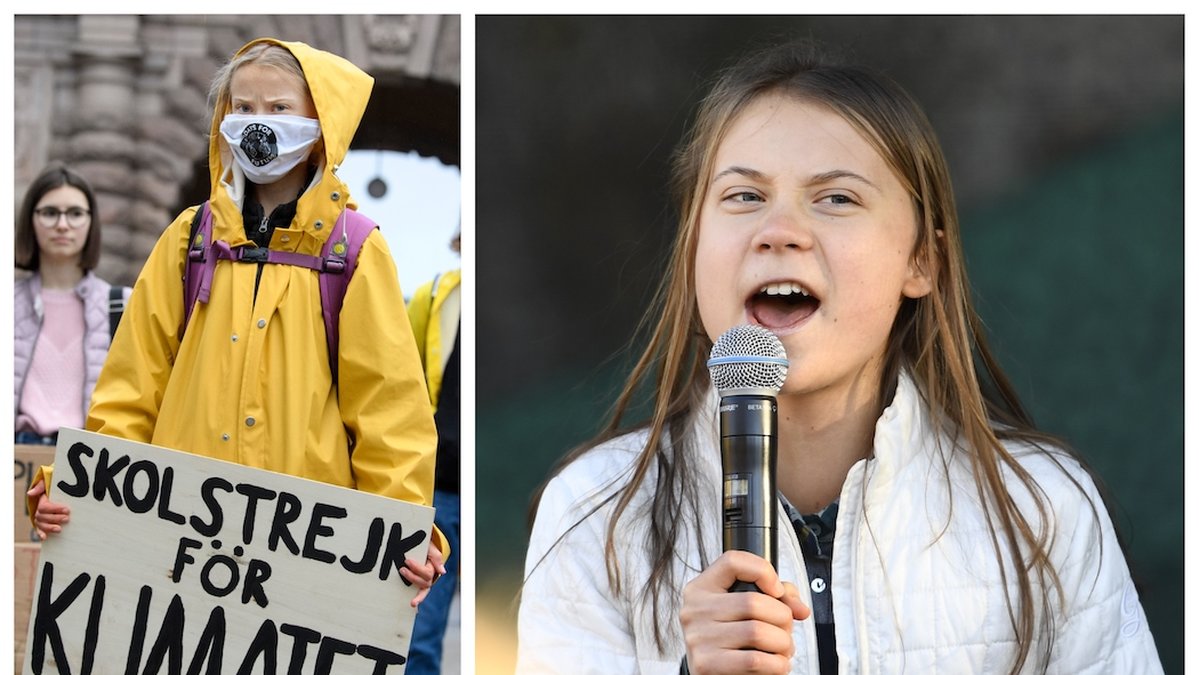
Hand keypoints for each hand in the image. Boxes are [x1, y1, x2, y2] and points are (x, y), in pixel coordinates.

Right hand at [27, 479, 70, 539]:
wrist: (62, 487)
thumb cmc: (55, 484)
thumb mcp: (49, 481)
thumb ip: (41, 486)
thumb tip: (30, 493)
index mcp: (41, 501)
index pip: (44, 507)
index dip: (55, 509)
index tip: (67, 510)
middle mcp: (39, 510)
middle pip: (43, 517)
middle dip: (55, 518)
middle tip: (67, 518)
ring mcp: (40, 517)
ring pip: (41, 524)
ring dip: (49, 527)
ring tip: (60, 529)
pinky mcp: (43, 523)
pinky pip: (39, 529)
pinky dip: (41, 534)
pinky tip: (45, 537)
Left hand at [401, 541, 447, 607]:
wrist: (417, 544)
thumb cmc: (424, 545)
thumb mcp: (430, 547)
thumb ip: (436, 557)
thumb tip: (442, 572)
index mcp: (433, 567)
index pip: (427, 573)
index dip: (417, 568)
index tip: (407, 561)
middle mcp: (429, 576)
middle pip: (425, 582)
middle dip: (413, 577)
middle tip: (402, 569)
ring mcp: (424, 581)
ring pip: (424, 591)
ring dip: (418, 596)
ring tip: (412, 601)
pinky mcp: (417, 584)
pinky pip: (420, 594)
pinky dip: (418, 600)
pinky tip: (413, 606)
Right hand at [679, 550, 810, 674]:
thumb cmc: (730, 641)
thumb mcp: (744, 611)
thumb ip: (775, 598)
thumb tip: (799, 608)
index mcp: (701, 589)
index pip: (731, 561)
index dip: (762, 570)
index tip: (777, 590)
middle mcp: (695, 610)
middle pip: (753, 601)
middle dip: (783, 618)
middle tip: (786, 630)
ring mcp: (698, 638)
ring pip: (758, 632)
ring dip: (782, 643)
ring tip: (782, 649)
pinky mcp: (705, 665)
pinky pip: (755, 660)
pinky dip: (776, 664)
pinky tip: (775, 664)